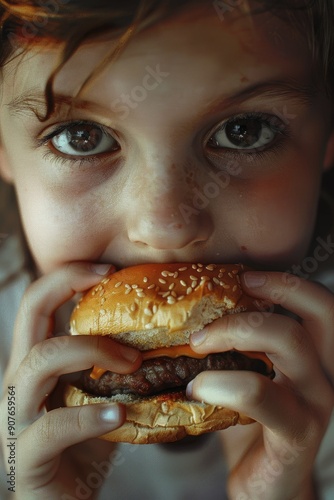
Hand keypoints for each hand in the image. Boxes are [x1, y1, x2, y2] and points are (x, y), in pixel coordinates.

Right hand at [0, 262, 141, 498]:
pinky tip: (118, 413)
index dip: (66, 277)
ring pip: (40, 362)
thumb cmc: (88, 445)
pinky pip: (52, 426)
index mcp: (34, 364)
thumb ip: (115, 367)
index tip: (107, 268)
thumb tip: (162, 335)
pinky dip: (89, 416)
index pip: (37, 304)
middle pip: (29, 314)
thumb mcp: (101, 394)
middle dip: (69, 288)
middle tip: (110, 283)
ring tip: (132, 362)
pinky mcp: (25, 458)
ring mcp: (16, 418)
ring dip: (91, 351)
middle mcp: (18, 383)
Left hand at [187, 271, 333, 499]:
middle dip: (274, 290)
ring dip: (235, 331)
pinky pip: (259, 393)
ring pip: (290, 342)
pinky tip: (196, 388)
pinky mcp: (296, 433)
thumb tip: (188, 312)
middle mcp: (323, 374)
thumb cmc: (251, 424)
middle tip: (234, 291)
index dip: (287, 282)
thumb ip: (236, 346)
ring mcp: (315, 403)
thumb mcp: (248, 375)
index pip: (320, 305)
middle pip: (320, 311)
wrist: (267, 486)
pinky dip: (221, 383)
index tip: (246, 276)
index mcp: (314, 357)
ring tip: (197, 343)